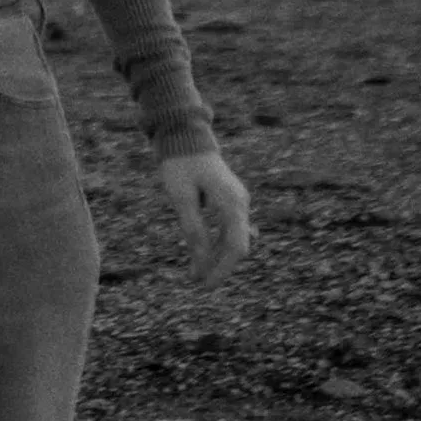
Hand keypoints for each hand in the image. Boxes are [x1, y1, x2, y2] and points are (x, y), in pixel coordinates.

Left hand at [158, 152, 251, 286]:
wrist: (185, 136)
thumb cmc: (180, 164)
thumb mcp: (181, 197)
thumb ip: (193, 229)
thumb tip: (201, 263)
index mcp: (232, 202)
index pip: (235, 247)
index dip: (222, 270)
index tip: (205, 284)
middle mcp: (240, 203)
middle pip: (237, 246)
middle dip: (220, 267)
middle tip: (199, 284)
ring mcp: (238, 201)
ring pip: (233, 239)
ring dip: (217, 258)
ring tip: (196, 274)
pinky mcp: (230, 200)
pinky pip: (228, 229)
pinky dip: (217, 244)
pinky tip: (202, 257)